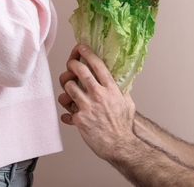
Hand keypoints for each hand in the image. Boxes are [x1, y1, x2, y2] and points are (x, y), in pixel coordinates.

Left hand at [58, 44, 136, 160]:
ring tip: (70, 90)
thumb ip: (121, 90)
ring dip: (67, 86)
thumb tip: (118, 81)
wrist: (119, 145)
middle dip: (72, 64)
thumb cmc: (123, 125)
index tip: (81, 48)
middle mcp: (98, 94)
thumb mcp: (127, 102)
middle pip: (80, 70)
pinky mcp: (79, 119)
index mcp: (111, 88)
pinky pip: (66, 111)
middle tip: (71, 64)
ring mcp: (87, 106)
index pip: (97, 64)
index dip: (87, 53)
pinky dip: (66, 113)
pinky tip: (69, 115)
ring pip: (69, 87)